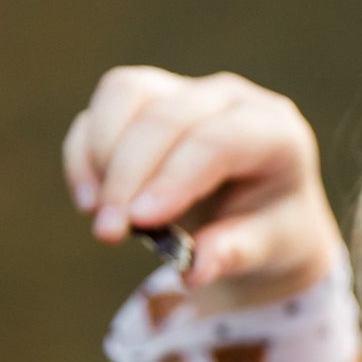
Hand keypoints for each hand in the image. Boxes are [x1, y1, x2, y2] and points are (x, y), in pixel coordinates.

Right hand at [62, 67, 343, 312]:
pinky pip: (102, 110)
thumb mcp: (273, 248)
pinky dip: (85, 154)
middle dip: (128, 175)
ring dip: (101, 155)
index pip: (218, 141)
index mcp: (276, 130)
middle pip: (166, 116)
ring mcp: (185, 91)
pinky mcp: (148, 99)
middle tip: (108, 233)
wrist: (261, 213)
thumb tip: (195, 269)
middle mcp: (230, 99)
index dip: (174, 178)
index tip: (139, 221)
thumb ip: (237, 253)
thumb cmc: (272, 229)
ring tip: (99, 215)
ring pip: (127, 93)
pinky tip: (90, 201)